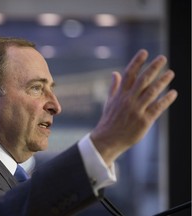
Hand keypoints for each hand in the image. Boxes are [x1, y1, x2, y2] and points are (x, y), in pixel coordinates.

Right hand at [90, 49, 177, 165]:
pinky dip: (166, 100)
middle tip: (162, 58)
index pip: (128, 75)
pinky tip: (173, 93)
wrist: (108, 139)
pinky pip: (157, 108)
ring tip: (171, 73)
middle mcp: (128, 100)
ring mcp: (136, 110)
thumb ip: (114, 87)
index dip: (136, 62)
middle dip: (153, 68)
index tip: (144, 52)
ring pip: (151, 92)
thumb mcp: (109, 102)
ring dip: (162, 81)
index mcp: (119, 95)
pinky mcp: (144, 121)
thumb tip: (115, 73)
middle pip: (142, 80)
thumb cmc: (109, 120)